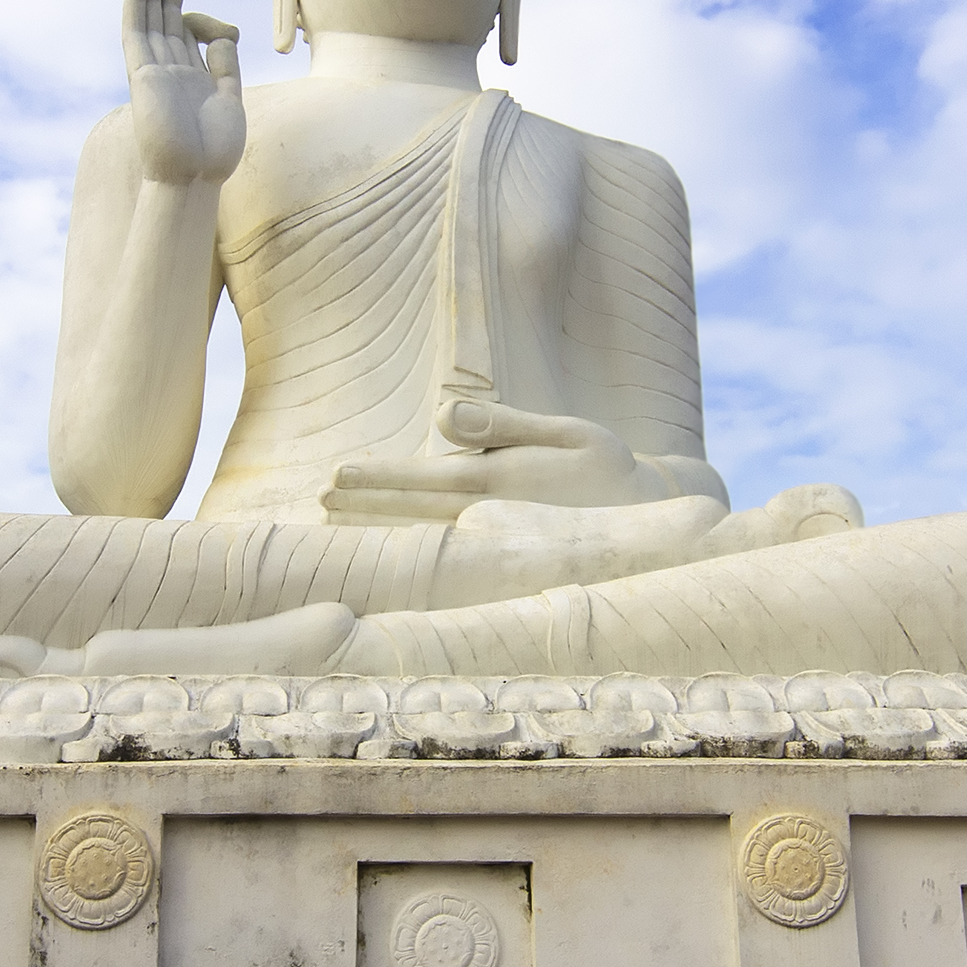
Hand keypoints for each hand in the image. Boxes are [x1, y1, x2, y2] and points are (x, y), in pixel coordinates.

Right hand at [121, 0, 244, 184]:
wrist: (193, 177)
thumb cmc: (215, 153)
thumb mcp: (230, 102)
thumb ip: (225, 69)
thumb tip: (222, 39)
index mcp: (191, 81)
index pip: (191, 38)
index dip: (203, 21)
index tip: (222, 27)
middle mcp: (170, 73)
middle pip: (167, 22)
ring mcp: (154, 70)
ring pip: (149, 20)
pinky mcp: (141, 71)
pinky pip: (136, 28)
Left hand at [324, 399, 659, 522]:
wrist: (647, 517)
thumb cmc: (606, 464)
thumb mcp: (566, 431)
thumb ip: (503, 424)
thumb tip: (442, 417)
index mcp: (503, 483)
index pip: (424, 479)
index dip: (377, 479)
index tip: (335, 476)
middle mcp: (492, 518)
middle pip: (411, 512)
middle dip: (363, 506)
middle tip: (318, 498)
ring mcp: (496, 539)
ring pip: (422, 535)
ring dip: (375, 529)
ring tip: (331, 521)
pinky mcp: (502, 549)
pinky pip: (443, 549)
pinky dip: (406, 544)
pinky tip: (381, 540)